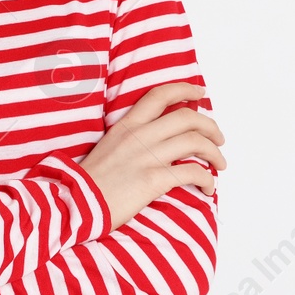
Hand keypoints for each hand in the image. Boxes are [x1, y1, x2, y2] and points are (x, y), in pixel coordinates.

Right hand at [79, 83, 225, 230]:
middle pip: (187, 117)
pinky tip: (208, 187)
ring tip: (220, 164)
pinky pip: (192, 172)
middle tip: (219, 139)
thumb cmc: (89, 182)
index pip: (160, 95)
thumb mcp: (109, 147)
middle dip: (211, 126)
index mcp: (127, 125)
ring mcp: (147, 157)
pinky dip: (207, 179)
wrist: (75, 205)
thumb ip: (132, 140)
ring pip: (195, 142)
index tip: (201, 93)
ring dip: (214, 152)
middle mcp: (140, 136)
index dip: (185, 89)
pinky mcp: (153, 180)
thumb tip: (158, 141)